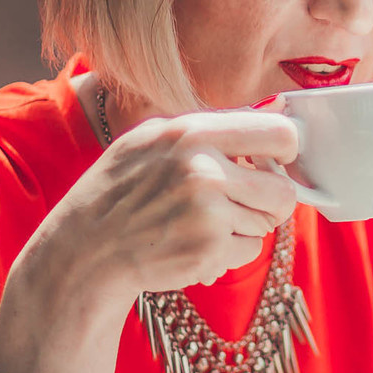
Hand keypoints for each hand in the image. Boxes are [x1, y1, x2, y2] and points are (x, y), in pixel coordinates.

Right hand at [37, 108, 301, 302]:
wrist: (85, 249)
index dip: (287, 151)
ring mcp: (207, 214)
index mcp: (192, 132)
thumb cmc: (121, 191)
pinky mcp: (208, 251)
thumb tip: (275, 118)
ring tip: (201, 223)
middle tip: (245, 205)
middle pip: (283, 191)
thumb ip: (209, 129)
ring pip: (266, 224)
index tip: (276, 163)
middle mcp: (203, 170)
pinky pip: (248, 251)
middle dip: (271, 202)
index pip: (280, 134)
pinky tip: (194, 244)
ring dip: (243, 228)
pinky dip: (229, 253)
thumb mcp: (152, 139)